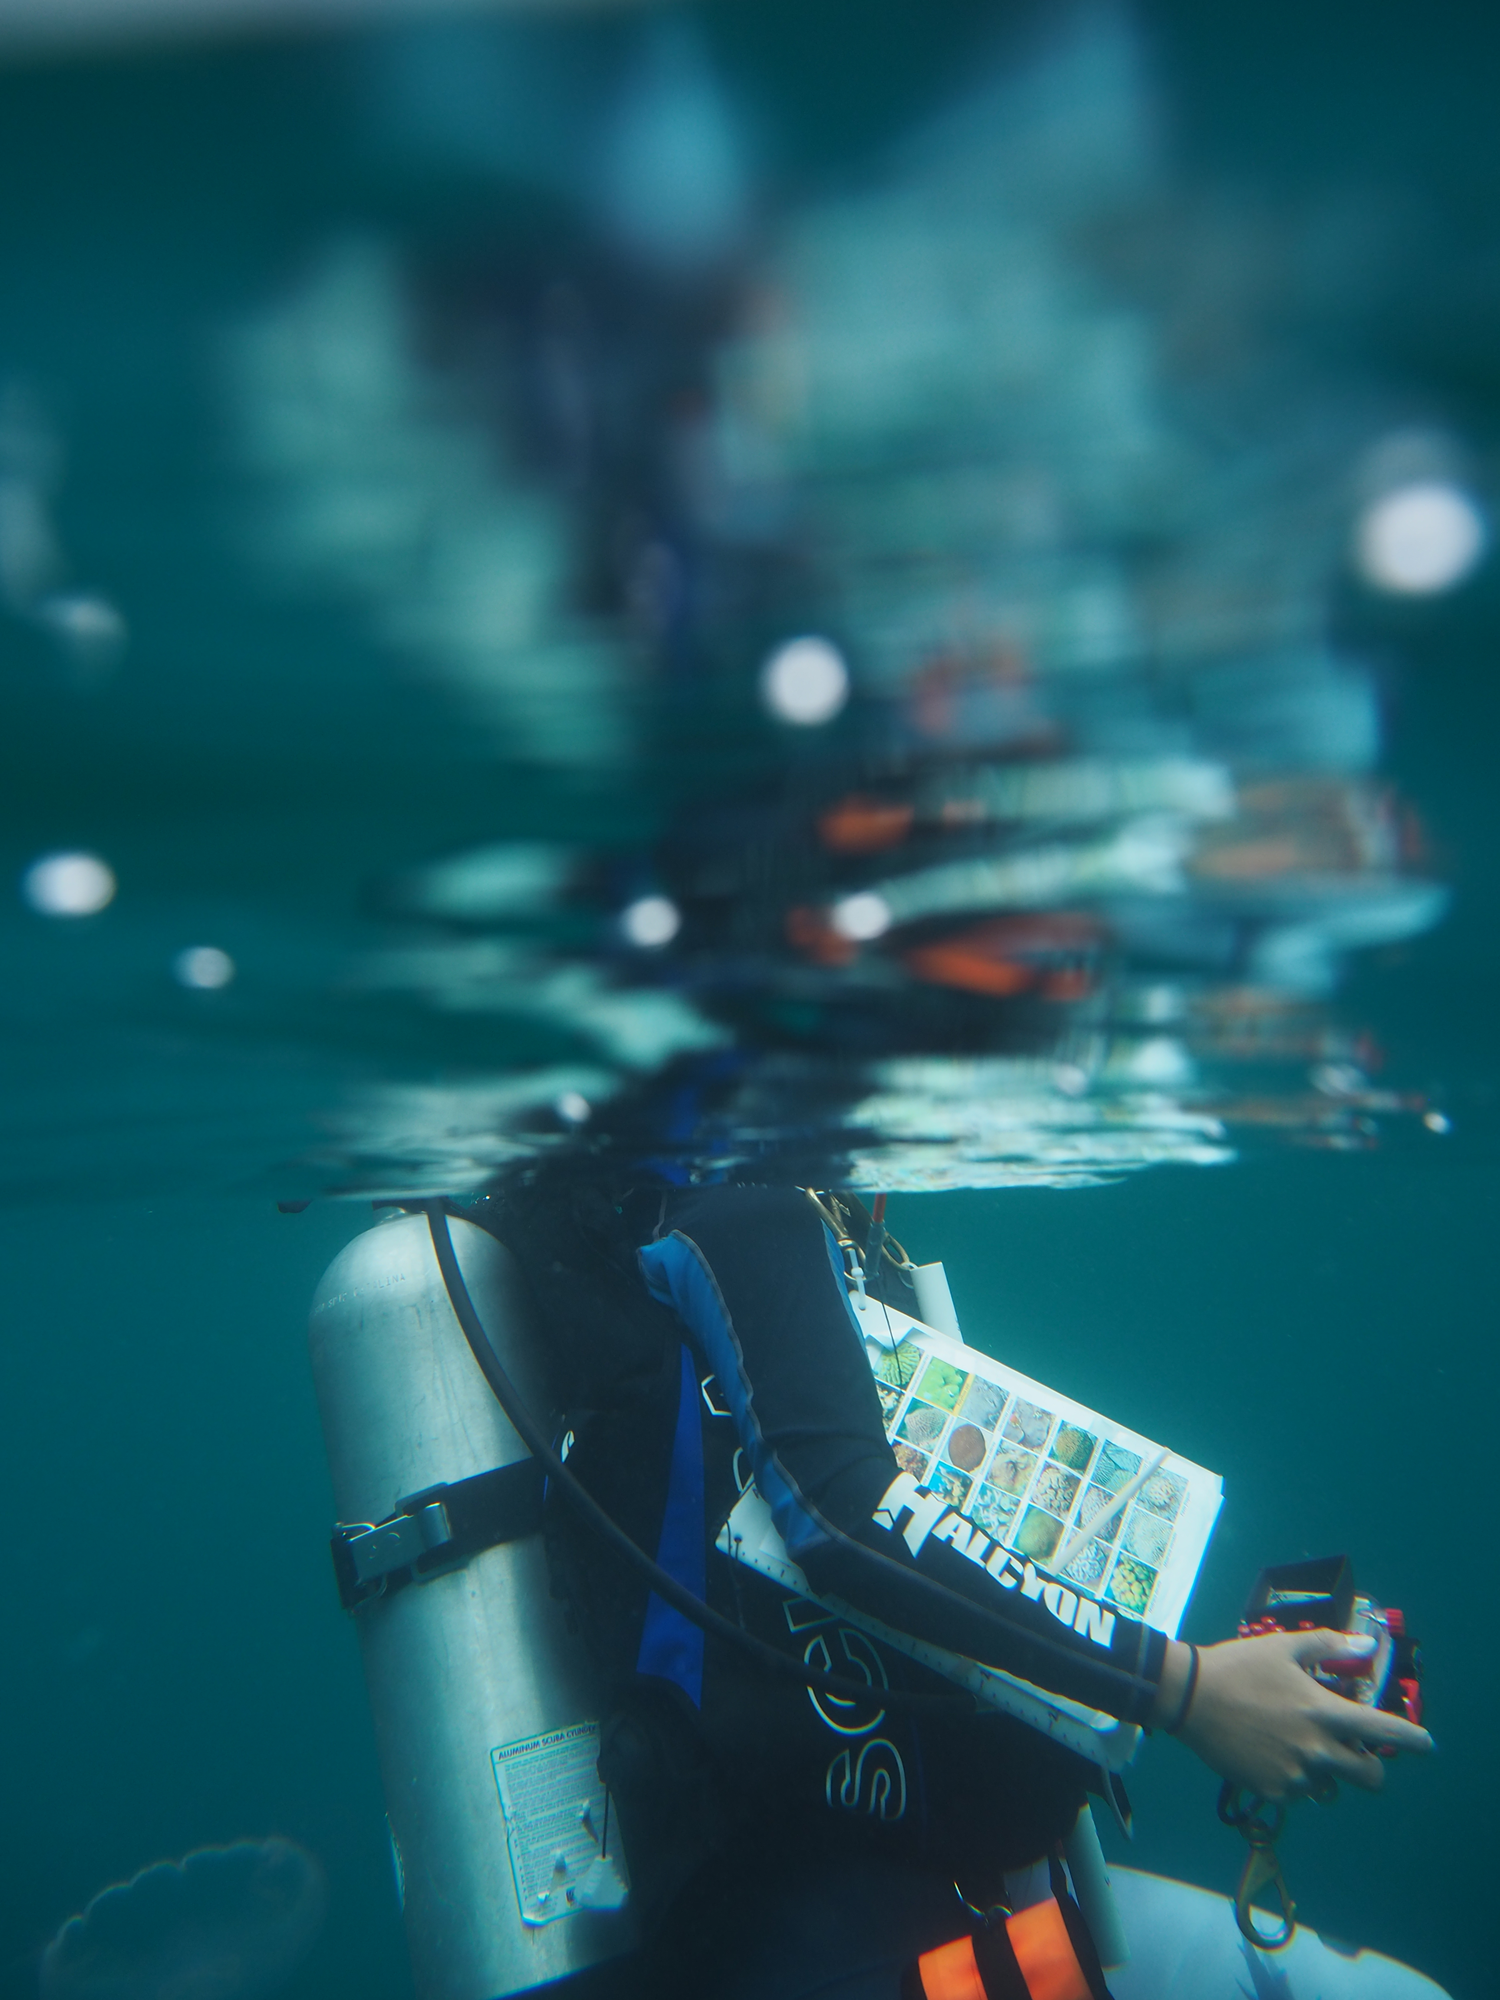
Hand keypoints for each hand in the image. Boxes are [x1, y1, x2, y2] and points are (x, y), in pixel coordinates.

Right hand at [1157, 1629, 1432, 1800]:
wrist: (1188, 1697)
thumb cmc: (1238, 1666)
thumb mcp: (1283, 1647)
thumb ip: (1328, 1647)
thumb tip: (1365, 1645)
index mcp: (1324, 1712)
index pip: (1382, 1730)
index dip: (1412, 1739)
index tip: (1427, 1745)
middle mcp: (1317, 1749)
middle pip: (1370, 1777)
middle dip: (1370, 1768)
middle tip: (1354, 1755)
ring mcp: (1296, 1774)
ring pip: (1331, 1787)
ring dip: (1326, 1773)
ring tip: (1298, 1750)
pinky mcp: (1273, 1791)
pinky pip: (1297, 1793)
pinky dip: (1291, 1778)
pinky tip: (1268, 1755)